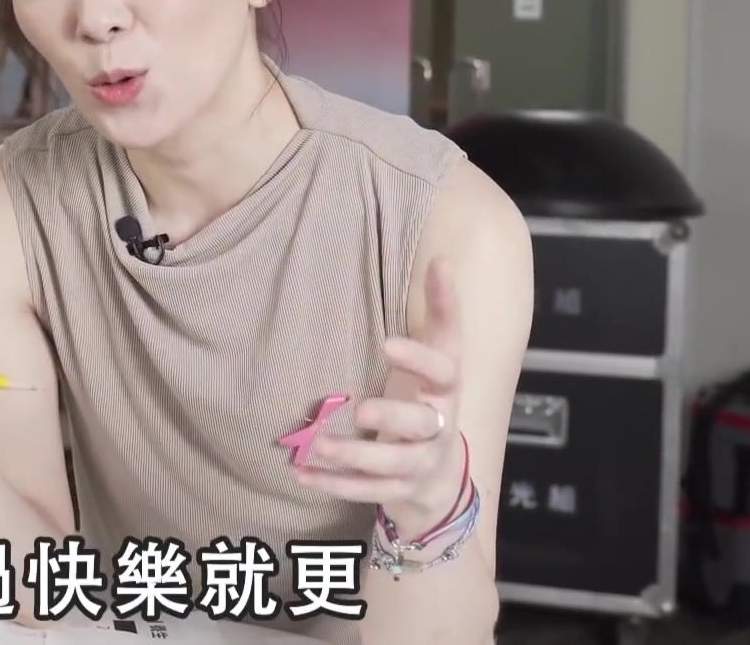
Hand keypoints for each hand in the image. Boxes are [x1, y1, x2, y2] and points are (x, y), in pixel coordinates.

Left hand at [292, 258, 467, 535]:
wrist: (441, 477)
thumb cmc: (432, 402)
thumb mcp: (440, 361)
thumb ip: (441, 314)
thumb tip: (442, 259)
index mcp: (447, 391)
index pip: (445, 372)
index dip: (420, 359)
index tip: (388, 343)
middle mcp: (439, 428)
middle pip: (424, 423)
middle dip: (393, 416)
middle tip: (362, 408)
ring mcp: (420, 464)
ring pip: (392, 464)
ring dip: (354, 455)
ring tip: (319, 444)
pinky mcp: (398, 491)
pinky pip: (366, 490)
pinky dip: (333, 484)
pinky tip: (302, 473)